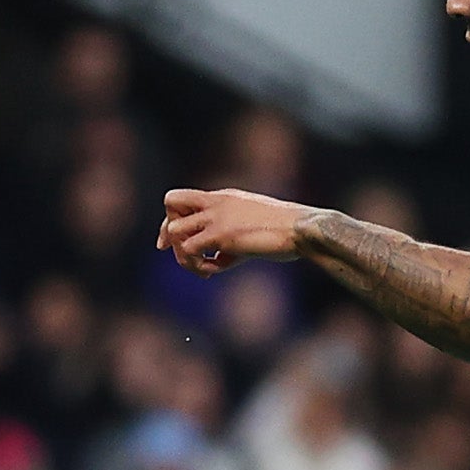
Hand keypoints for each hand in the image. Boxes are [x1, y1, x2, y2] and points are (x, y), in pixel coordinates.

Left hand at [156, 187, 309, 274]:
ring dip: (183, 254)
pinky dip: (196, 266)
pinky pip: (190, 250)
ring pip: (175, 230)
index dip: (173, 221)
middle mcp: (216, 202)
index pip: (183, 199)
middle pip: (170, 202)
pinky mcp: (222, 235)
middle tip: (179, 252)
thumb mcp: (252, 227)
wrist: (301, 229)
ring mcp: (217, 217)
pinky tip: (214, 272)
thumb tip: (218, 259)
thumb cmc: (284, 233)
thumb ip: (230, 239)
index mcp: (224, 197)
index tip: (174, 242)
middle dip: (168, 231)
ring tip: (202, 268)